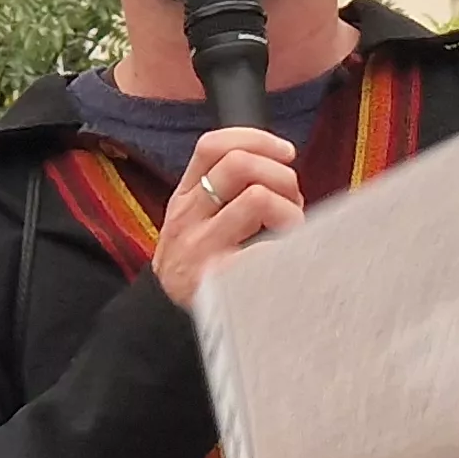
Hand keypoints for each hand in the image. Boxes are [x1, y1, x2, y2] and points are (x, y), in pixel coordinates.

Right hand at [154, 127, 307, 306]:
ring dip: (290, 211)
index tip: (286, 152)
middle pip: (239, 164)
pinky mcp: (220, 279)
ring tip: (292, 232)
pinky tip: (292, 257)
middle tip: (292, 200)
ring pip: (257, 198)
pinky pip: (269, 248)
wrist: (165, 319)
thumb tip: (281, 165)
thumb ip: (227, 190)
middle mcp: (187, 217)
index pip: (212, 146)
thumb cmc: (199, 264)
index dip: (255, 139)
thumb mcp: (197, 221)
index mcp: (184, 197)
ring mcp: (201, 247)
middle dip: (280, 175)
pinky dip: (292, 247)